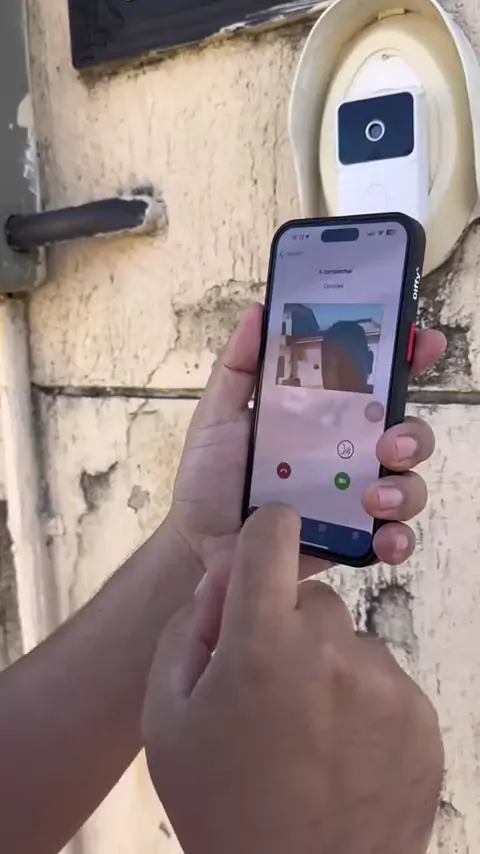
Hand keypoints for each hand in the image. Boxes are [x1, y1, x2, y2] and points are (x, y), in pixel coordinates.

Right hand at [143, 504, 443, 853]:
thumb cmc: (220, 806)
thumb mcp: (166, 715)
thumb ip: (189, 626)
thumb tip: (224, 576)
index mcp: (262, 646)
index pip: (274, 534)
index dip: (264, 535)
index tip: (263, 556)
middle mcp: (334, 654)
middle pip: (312, 598)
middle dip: (286, 625)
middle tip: (268, 688)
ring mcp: (387, 687)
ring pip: (350, 641)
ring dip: (328, 666)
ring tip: (306, 731)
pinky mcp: (422, 719)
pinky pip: (386, 680)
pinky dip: (363, 701)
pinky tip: (340, 750)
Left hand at [169, 303, 444, 576]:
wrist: (198, 545)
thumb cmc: (209, 477)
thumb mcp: (218, 414)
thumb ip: (237, 366)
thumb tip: (257, 310)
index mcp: (322, 416)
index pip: (375, 382)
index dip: (407, 358)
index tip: (424, 342)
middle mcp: (346, 452)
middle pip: (406, 432)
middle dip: (413, 433)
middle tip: (389, 442)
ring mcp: (352, 497)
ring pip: (408, 484)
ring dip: (405, 486)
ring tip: (373, 496)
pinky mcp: (351, 540)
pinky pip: (393, 537)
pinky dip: (398, 538)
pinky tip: (381, 538)